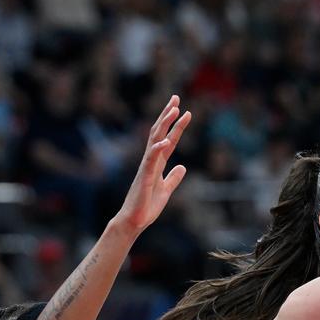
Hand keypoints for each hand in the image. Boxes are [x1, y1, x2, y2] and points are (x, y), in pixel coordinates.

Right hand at [111, 95, 191, 233]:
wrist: (134, 222)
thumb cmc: (146, 207)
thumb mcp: (166, 190)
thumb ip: (174, 178)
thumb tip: (182, 167)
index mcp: (157, 164)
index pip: (168, 140)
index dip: (177, 126)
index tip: (185, 111)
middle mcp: (151, 161)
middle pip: (159, 133)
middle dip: (168, 116)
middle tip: (176, 98)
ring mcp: (147, 167)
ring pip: (155, 141)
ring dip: (164, 125)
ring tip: (174, 110)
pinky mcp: (144, 177)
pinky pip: (151, 160)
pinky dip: (158, 149)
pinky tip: (166, 140)